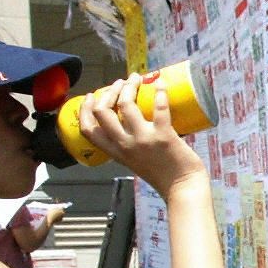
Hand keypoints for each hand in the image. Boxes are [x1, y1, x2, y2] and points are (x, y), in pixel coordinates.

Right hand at [75, 74, 204, 195]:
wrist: (183, 189)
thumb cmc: (164, 176)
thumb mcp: (135, 162)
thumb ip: (129, 146)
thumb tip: (131, 123)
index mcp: (116, 153)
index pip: (89, 130)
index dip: (84, 110)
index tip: (90, 96)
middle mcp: (125, 145)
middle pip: (103, 112)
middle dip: (108, 92)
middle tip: (120, 83)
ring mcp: (143, 140)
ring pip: (126, 105)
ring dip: (130, 86)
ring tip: (136, 78)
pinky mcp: (164, 136)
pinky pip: (159, 108)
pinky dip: (160, 92)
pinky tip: (161, 83)